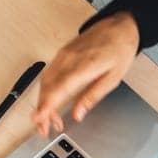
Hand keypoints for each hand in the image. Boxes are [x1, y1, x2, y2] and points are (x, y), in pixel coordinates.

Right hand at [30, 12, 139, 136]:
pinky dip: (46, 92)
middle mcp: (68, 59)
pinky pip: (48, 75)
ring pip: (44, 83)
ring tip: (50, 121)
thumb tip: (78, 114)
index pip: (58, 89)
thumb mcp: (113, 78)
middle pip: (47, 88)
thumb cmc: (119, 50)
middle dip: (42, 112)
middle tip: (44, 130)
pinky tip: (52, 102)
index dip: (46, 106)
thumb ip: (92, 97)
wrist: (118, 27)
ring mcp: (62, 56)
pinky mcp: (60, 55)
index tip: (38, 119)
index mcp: (84, 66)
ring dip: (43, 103)